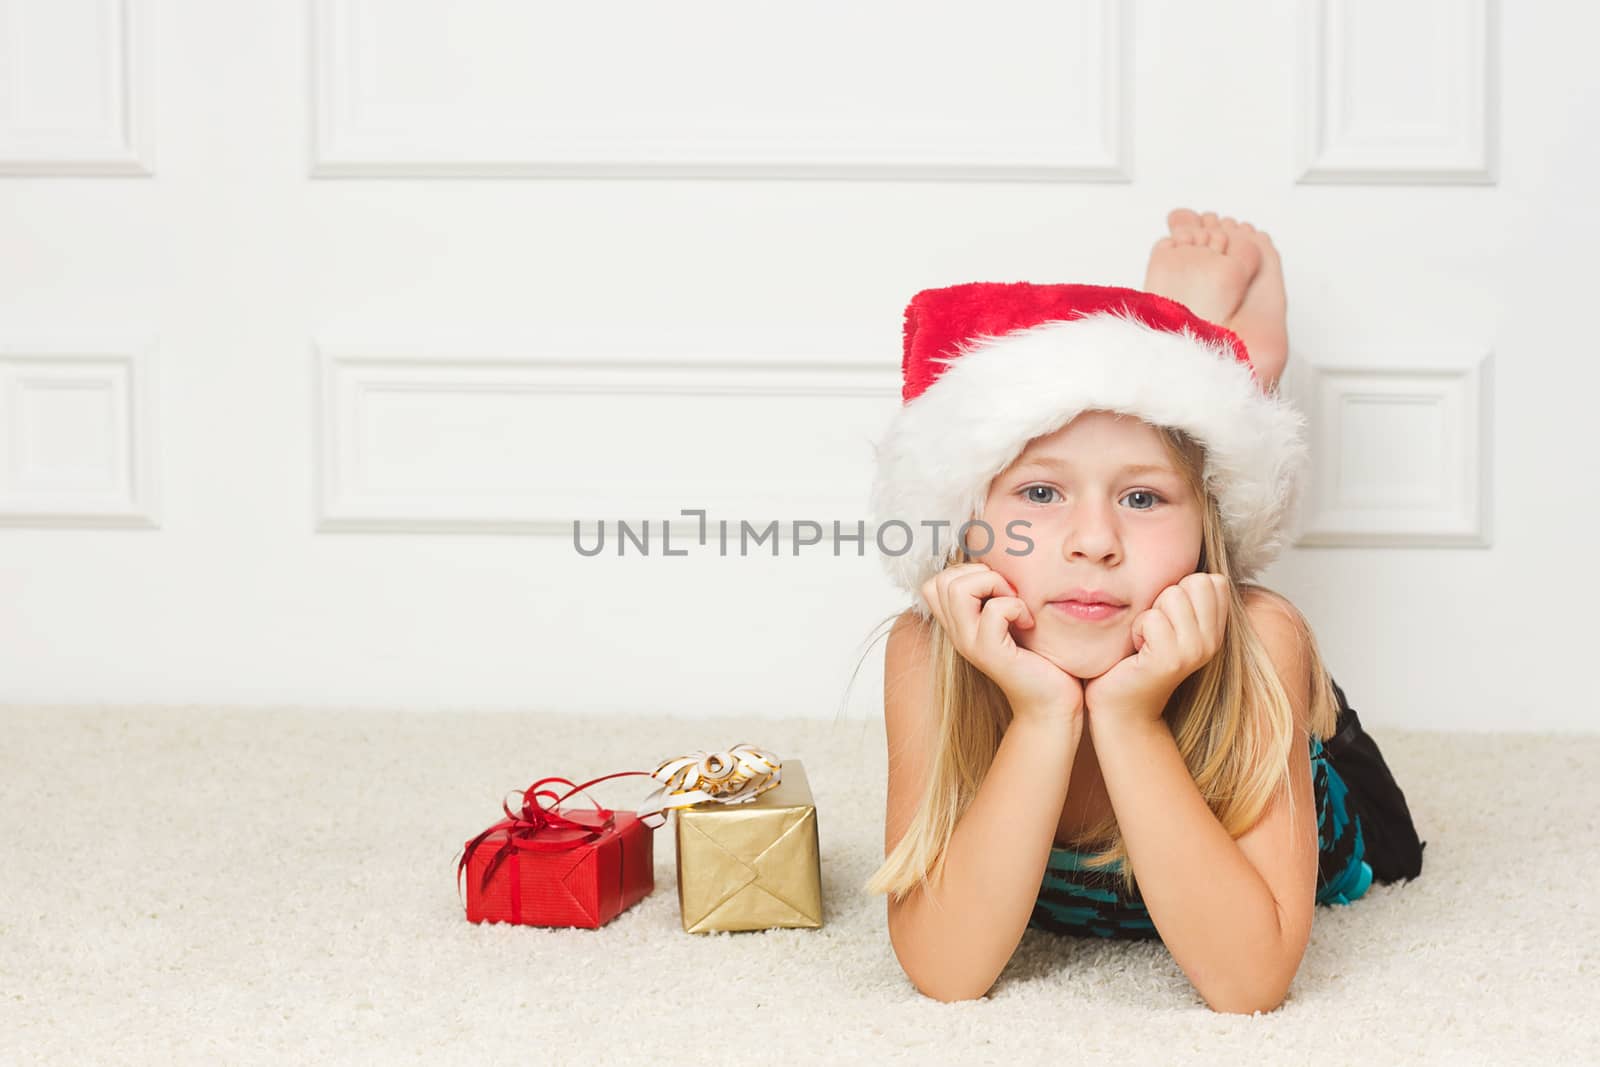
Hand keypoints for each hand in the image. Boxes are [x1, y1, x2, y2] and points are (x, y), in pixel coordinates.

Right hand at [921, 563, 1084, 723]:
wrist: (1052, 702)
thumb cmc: (1039, 658)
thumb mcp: (1011, 619)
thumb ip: (996, 595)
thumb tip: (997, 561)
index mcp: (958, 624)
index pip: (935, 582)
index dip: (966, 572)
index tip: (998, 590)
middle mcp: (957, 633)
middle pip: (942, 580)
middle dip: (980, 574)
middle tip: (1009, 594)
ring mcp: (970, 644)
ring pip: (957, 589)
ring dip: (994, 585)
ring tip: (1016, 605)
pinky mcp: (990, 653)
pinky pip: (994, 610)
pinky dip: (1016, 606)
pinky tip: (1029, 622)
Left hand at [1083, 573, 1230, 725]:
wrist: (1122, 708)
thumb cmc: (1136, 658)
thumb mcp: (1167, 623)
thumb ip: (1182, 597)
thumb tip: (1187, 553)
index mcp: (1215, 630)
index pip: (1212, 579)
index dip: (1180, 590)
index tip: (1167, 620)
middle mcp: (1212, 641)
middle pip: (1193, 582)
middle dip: (1164, 598)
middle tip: (1154, 630)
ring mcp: (1195, 651)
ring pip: (1172, 596)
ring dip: (1148, 615)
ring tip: (1145, 641)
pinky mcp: (1170, 660)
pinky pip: (1151, 618)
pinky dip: (1136, 630)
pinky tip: (1136, 651)